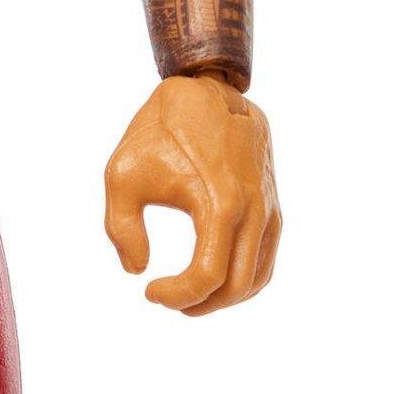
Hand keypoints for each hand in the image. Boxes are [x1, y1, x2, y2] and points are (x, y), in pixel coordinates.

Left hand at [104, 74, 279, 315]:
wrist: (207, 89)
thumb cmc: (160, 130)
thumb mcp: (122, 174)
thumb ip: (121, 228)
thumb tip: (136, 270)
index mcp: (219, 203)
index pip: (207, 277)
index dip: (176, 295)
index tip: (148, 290)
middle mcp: (253, 211)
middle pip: (236, 287)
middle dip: (199, 305)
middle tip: (166, 299)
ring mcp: (268, 209)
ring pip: (258, 278)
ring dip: (223, 298)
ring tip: (188, 297)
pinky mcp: (272, 205)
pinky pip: (266, 259)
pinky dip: (243, 280)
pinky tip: (214, 280)